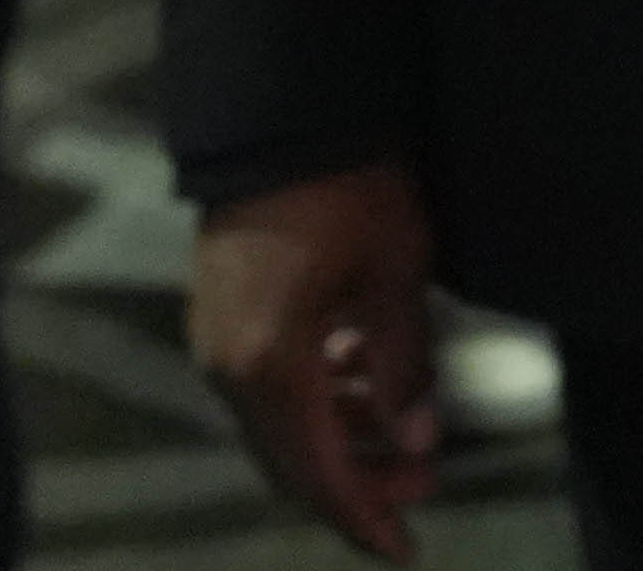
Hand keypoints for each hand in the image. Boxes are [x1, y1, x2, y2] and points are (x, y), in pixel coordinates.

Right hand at [189, 161, 443, 557]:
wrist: (282, 115)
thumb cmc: (350, 189)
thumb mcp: (395, 275)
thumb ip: (403, 366)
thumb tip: (416, 442)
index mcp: (270, 365)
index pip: (318, 474)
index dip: (364, 518)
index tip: (405, 551)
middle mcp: (230, 366)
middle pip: (291, 460)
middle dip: (359, 483)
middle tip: (426, 484)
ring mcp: (217, 340)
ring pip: (278, 425)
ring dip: (339, 440)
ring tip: (405, 436)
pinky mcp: (220, 314)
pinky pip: (267, 385)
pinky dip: (316, 400)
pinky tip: (361, 380)